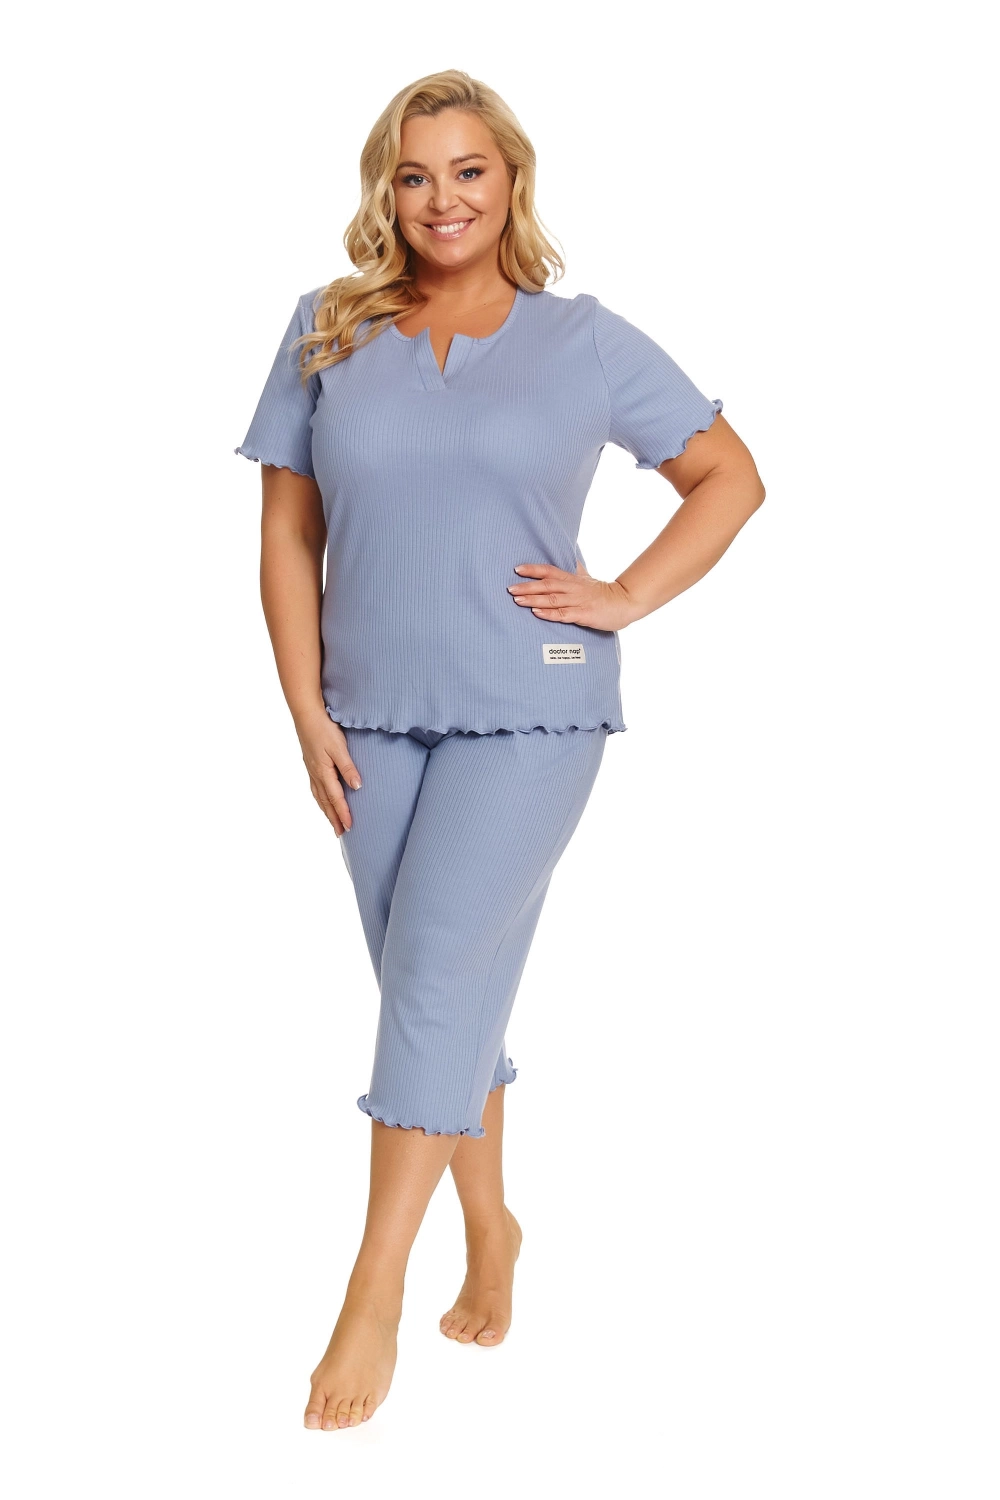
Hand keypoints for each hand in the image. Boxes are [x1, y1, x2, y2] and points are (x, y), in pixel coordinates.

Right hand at [294, 707, 361, 836]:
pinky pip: (315, 787)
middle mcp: (315, 774)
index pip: (336, 798)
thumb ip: (348, 767)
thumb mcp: (339, 747)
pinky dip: (320, 798)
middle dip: (333, 818)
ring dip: (326, 810)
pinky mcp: (310, 763)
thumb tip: (357, 787)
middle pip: (325, 802)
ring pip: (319, 796)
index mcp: (323, 772)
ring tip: (332, 821)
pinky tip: (322, 798)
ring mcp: (311, 769)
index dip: (343, 814)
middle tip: (340, 833)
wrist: (306, 713)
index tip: (350, 828)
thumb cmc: (324, 728)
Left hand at [506, 559, 638, 630]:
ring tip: (517, 600)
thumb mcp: (587, 578)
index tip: (517, 569)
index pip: (549, 571)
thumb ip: (575, 570)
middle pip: (547, 585)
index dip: (533, 569)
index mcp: (572, 579)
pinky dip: (549, 614)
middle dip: (527, 586)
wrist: (625, 602)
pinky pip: (563, 614)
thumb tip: (568, 559)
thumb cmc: (604, 593)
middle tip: (510, 588)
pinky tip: (536, 613)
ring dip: (533, 600)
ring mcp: (578, 601)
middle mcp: (573, 588)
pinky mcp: (583, 615)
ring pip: (552, 599)